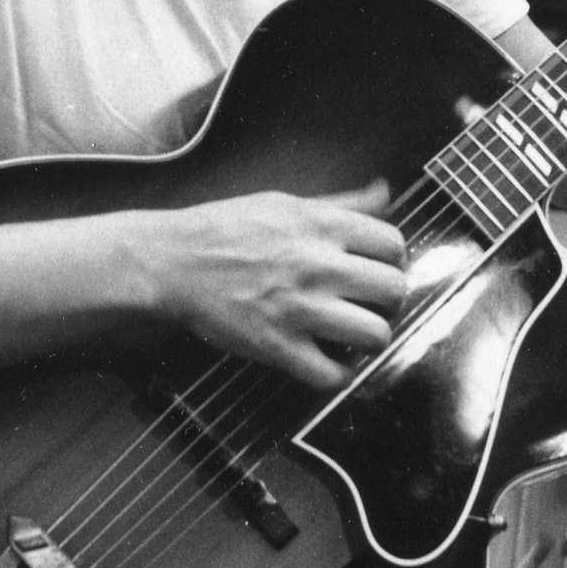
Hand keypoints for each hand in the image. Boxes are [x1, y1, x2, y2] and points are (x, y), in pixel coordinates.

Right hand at [140, 182, 409, 390]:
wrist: (172, 261)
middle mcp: (318, 265)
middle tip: (367, 304)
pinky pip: (334, 376)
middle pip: (394, 291)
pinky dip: (338, 375)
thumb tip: (384, 190)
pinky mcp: (278, 346)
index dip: (391, 260)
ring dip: (370, 340)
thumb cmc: (223, 229)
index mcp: (321, 225)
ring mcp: (299, 309)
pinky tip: (327, 359)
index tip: (375, 269)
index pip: (394, 244)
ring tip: (352, 335)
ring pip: (376, 336)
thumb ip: (341, 202)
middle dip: (386, 301)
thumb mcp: (285, 202)